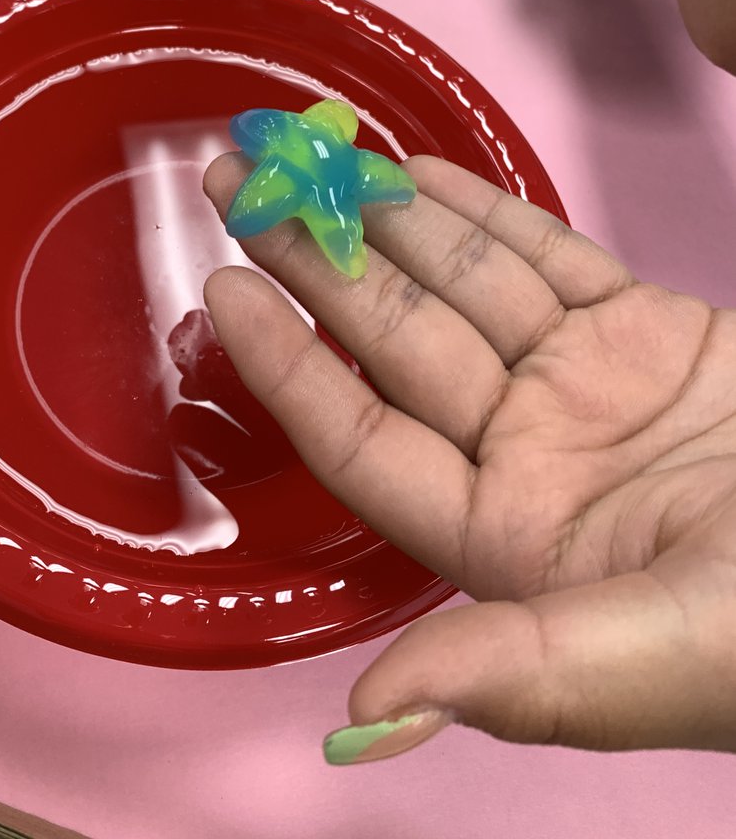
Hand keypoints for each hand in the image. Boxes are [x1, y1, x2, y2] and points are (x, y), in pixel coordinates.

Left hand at [203, 154, 735, 762]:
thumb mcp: (657, 655)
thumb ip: (517, 675)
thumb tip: (369, 718)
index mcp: (506, 536)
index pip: (365, 439)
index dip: (289, 368)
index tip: (224, 293)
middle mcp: (527, 452)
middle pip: (396, 343)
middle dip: (316, 262)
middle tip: (240, 183)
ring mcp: (583, 384)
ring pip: (462, 287)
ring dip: (388, 222)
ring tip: (316, 162)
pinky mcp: (645, 330)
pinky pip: (546, 257)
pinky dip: (485, 214)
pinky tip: (419, 174)